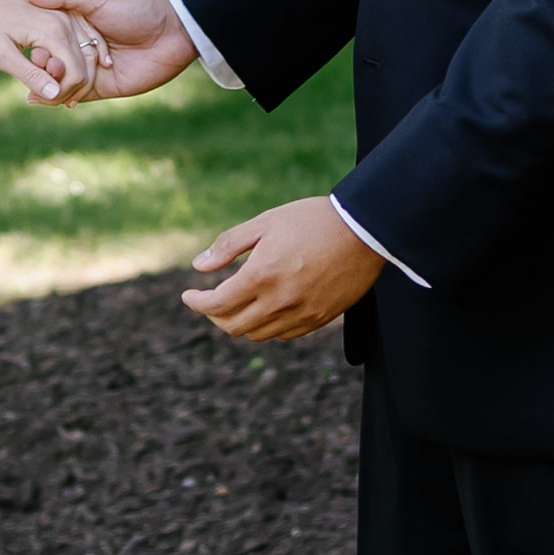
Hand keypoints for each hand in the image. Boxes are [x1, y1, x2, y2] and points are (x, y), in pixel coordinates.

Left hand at [0, 0, 83, 102]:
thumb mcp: (1, 56)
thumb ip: (30, 75)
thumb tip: (55, 95)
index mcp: (53, 30)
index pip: (76, 74)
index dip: (61, 95)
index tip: (35, 100)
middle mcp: (64, 21)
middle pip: (83, 67)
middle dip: (65, 89)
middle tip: (35, 97)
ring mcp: (63, 17)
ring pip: (82, 57)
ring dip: (67, 78)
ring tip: (39, 88)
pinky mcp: (57, 18)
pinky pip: (74, 47)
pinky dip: (66, 65)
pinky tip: (47, 75)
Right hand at [22, 0, 202, 104]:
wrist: (173, 32)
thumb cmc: (136, 9)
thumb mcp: (98, 0)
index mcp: (77, 25)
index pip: (49, 37)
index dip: (37, 43)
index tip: (26, 47)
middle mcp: (82, 47)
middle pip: (54, 61)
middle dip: (41, 67)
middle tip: (30, 69)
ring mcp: (92, 69)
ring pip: (63, 80)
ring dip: (48, 85)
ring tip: (32, 90)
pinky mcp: (104, 87)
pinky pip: (80, 95)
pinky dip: (64, 98)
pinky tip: (47, 100)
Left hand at [180, 194, 381, 343]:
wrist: (365, 230)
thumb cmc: (313, 220)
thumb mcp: (266, 223)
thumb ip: (229, 245)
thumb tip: (198, 265)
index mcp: (261, 275)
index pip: (216, 305)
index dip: (197, 303)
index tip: (189, 296)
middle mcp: (280, 302)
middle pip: (233, 326)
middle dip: (214, 316)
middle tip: (209, 301)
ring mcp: (302, 314)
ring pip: (258, 335)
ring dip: (240, 323)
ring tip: (237, 304)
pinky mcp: (320, 319)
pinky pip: (284, 335)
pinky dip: (267, 327)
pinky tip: (266, 309)